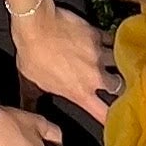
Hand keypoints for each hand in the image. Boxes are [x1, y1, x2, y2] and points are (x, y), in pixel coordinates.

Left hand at [8, 0, 115, 124]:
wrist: (37, 25)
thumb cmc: (32, 55)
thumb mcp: (29, 83)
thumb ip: (32, 100)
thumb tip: (26, 109)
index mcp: (79, 92)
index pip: (102, 113)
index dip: (112, 120)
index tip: (117, 120)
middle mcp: (94, 76)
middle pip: (119, 87)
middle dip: (119, 86)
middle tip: (116, 84)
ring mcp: (98, 54)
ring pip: (119, 62)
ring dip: (118, 62)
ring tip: (118, 61)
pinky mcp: (97, 35)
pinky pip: (112, 40)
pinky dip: (112, 41)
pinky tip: (110, 40)